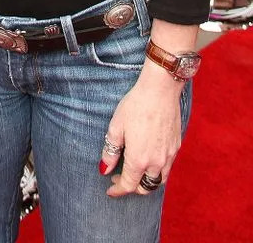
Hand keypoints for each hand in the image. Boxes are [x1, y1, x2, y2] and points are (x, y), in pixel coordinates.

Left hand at [100, 64, 183, 196]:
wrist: (160, 90)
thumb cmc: (135, 106)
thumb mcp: (116, 127)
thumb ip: (110, 152)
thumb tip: (104, 169)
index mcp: (139, 160)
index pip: (129, 185)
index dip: (118, 190)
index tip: (110, 189)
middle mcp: (157, 162)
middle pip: (146, 187)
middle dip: (133, 187)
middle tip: (120, 179)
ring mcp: (169, 155)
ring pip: (159, 180)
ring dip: (147, 181)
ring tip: (136, 172)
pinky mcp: (176, 146)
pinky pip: (168, 167)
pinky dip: (158, 170)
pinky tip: (149, 158)